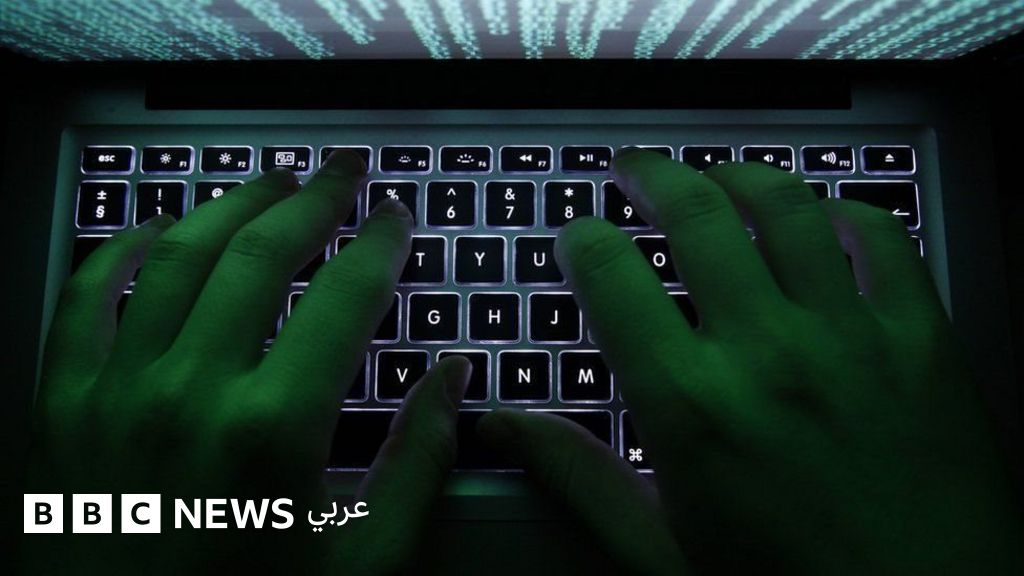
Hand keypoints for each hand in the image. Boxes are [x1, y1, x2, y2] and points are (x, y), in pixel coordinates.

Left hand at [26, 151, 471, 574]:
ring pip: (177, 257)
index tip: (397, 221)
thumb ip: (419, 462)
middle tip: (344, 170)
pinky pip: (83, 299)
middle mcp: (191, 393)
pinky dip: (121, 250)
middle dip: (314, 199)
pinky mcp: (63, 407)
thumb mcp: (363, 559)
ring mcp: (117, 393)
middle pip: (262, 254)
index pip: (345, 298)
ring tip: (272, 180)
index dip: (381, 246)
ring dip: (231, 204)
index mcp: (273, 429)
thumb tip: (452, 377)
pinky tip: (157, 228)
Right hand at [480, 151, 1020, 573]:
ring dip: (740, 175)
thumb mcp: (659, 550)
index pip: (612, 274)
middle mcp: (765, 350)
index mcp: (689, 403)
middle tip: (635, 166)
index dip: (584, 240)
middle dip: (652, 175)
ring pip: (785, 209)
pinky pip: (881, 239)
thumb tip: (502, 425)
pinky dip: (844, 212)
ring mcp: (849, 336)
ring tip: (717, 173)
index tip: (580, 237)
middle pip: (695, 214)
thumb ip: (578, 476)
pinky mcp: (921, 339)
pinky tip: (822, 217)